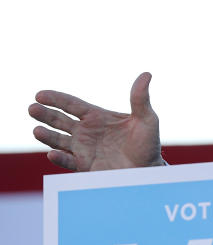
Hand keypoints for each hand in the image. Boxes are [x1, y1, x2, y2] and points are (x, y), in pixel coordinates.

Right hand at [28, 72, 163, 170]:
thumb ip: (140, 98)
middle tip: (32, 108)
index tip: (39, 94)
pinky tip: (52, 153)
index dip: (55, 99)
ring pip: (58, 140)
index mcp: (97, 117)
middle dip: (45, 114)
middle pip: (60, 120)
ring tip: (37, 131)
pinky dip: (59, 158)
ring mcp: (83, 149)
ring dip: (47, 136)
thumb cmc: (148, 144)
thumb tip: (146, 74)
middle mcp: (86, 132)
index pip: (71, 104)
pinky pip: (68, 161)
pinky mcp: (85, 166)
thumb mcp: (146, 119)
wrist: (148, 170)